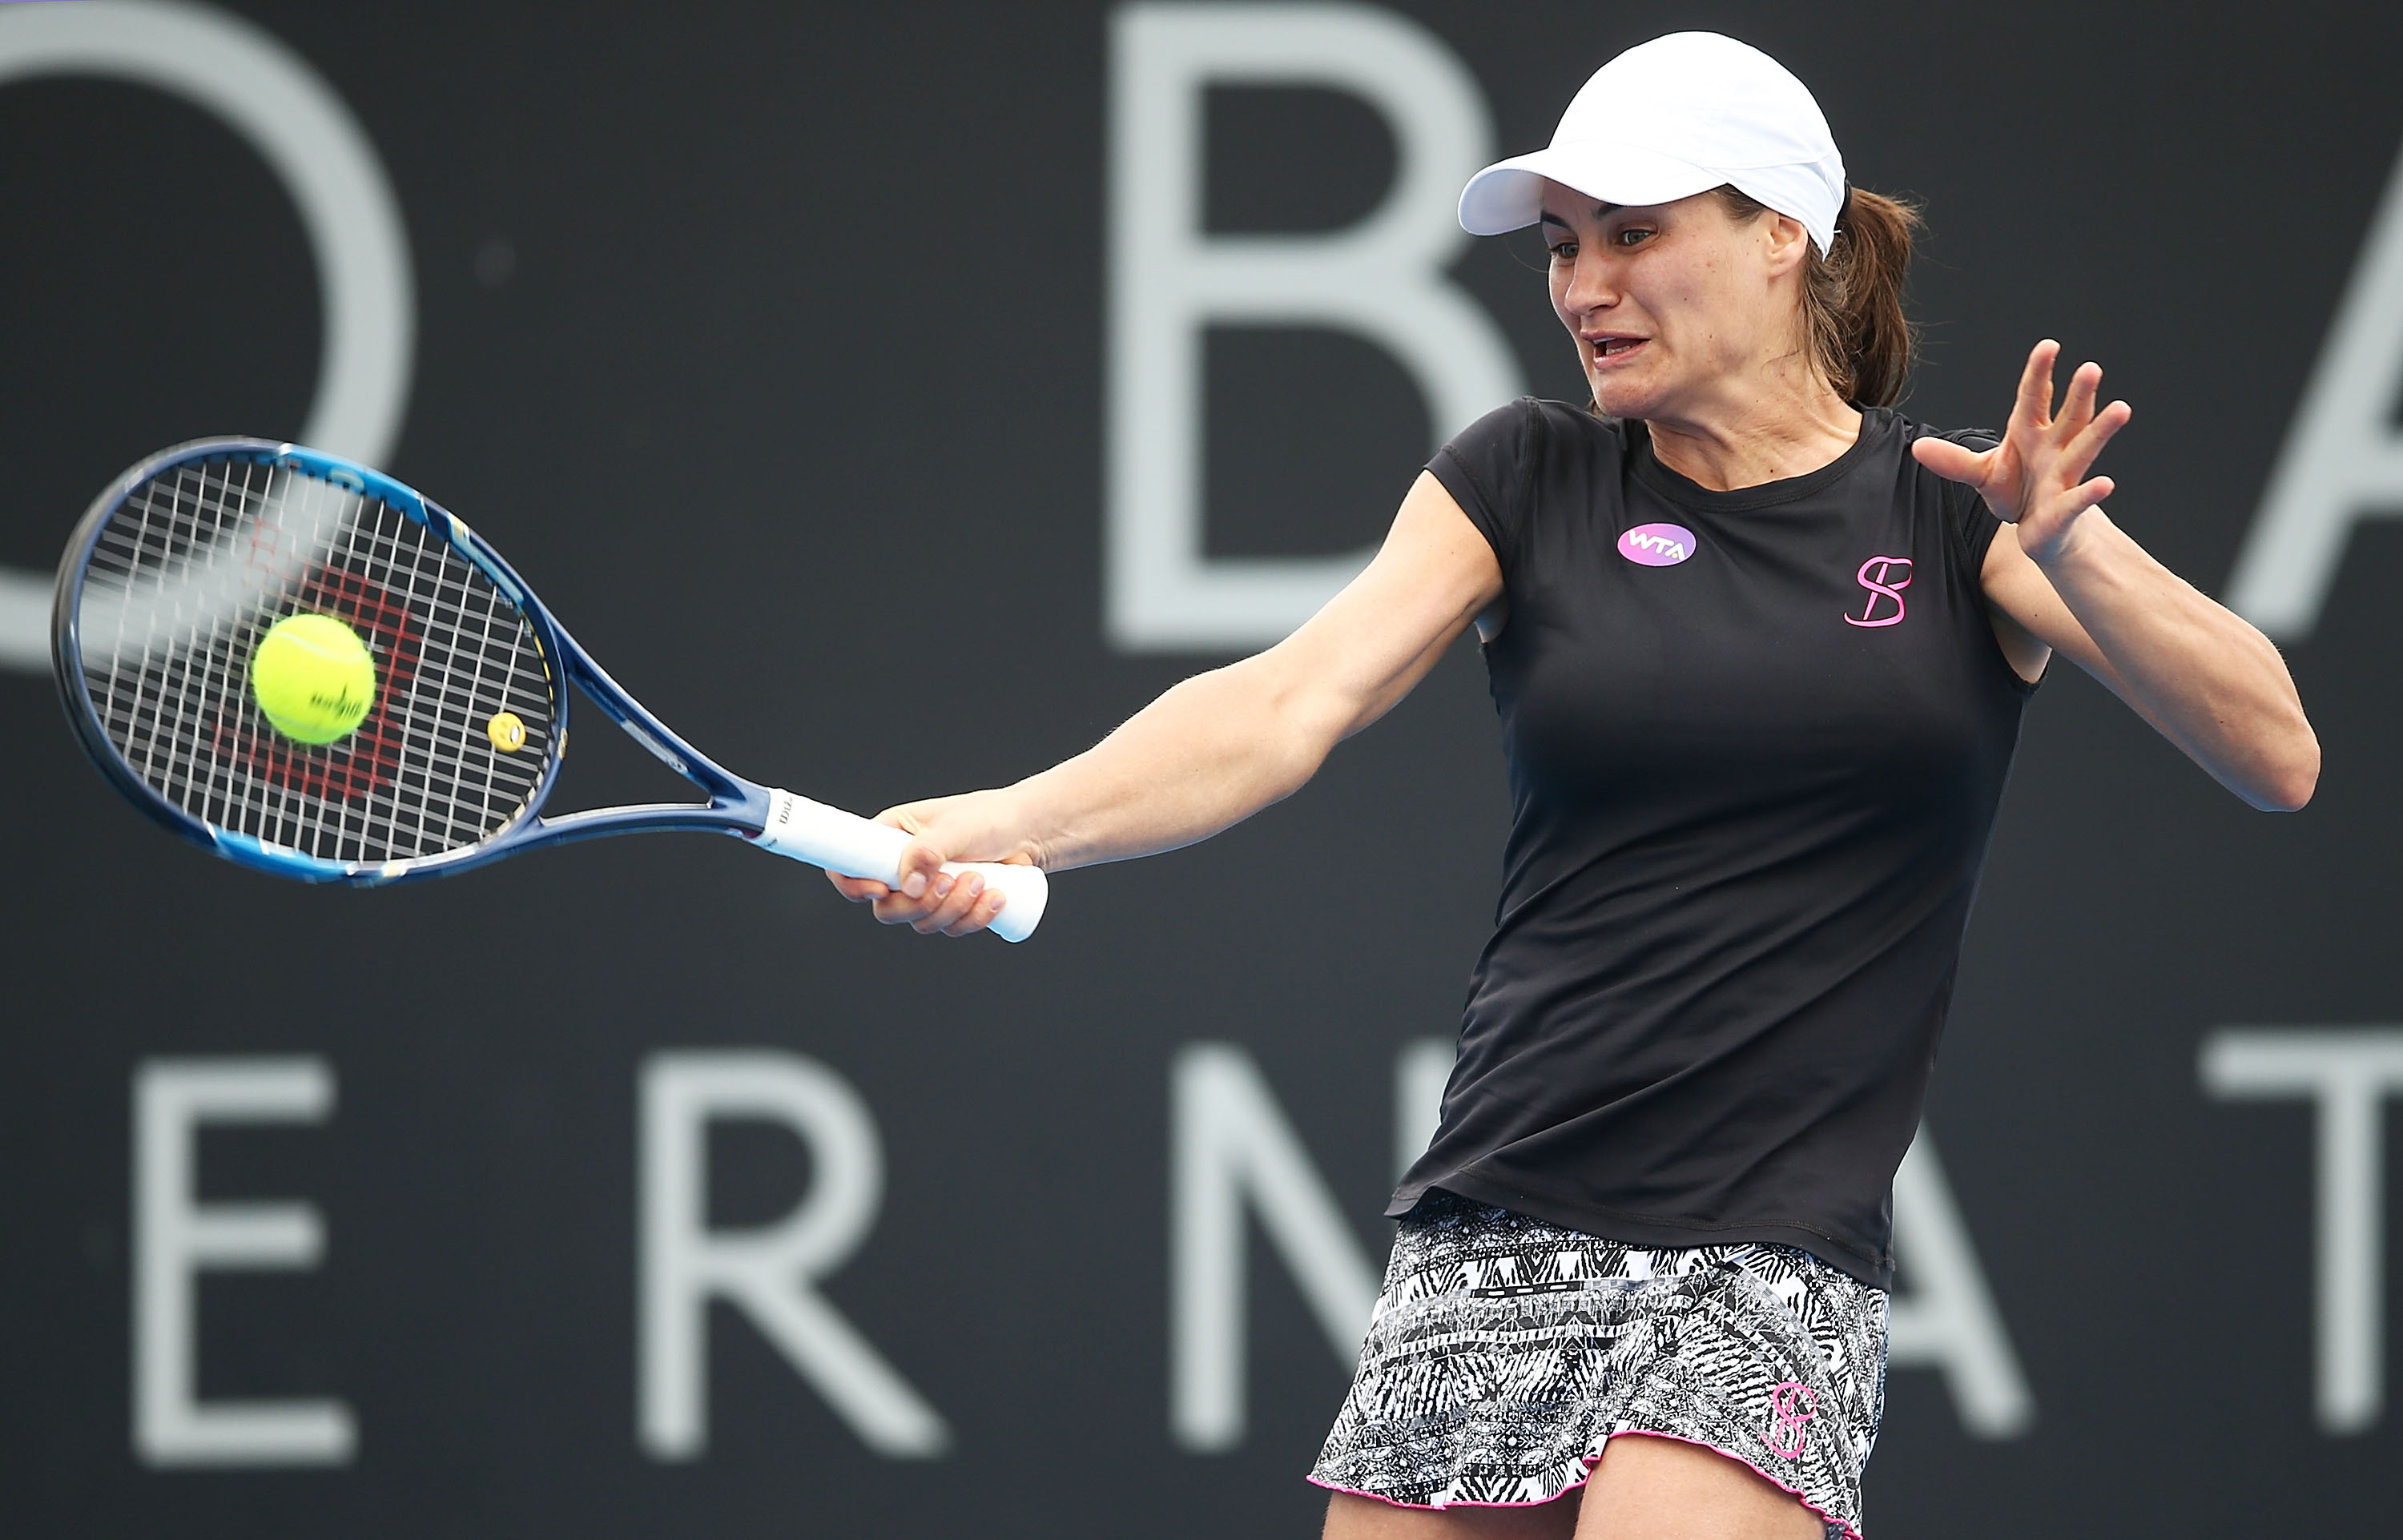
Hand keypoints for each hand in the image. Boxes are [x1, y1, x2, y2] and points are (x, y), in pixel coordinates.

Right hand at [823, 789, 1038, 937]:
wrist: (1028, 832)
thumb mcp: (956, 827)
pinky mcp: (952, 907)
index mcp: (889, 838)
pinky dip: (974, 919)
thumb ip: (928, 850)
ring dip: (953, 910)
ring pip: (922, 922)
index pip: (850, 865)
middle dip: (921, 905)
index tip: (880, 891)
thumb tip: (908, 886)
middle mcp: (902, 868)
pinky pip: (951, 928)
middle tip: (951, 881)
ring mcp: (927, 891)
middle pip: (887, 909)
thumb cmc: (989, 817)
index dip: (854, 885)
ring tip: (982, 879)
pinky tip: (996, 898)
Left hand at [1910, 339, 2131, 565]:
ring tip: (2121, 409)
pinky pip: (2078, 498)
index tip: (2048, 346)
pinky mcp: (2065, 507)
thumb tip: (1917, 447)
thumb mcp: (1981, 474)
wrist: (2037, 529)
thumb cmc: (2016, 491)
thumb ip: (1953, 461)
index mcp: (2030, 432)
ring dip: (2101, 429)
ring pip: (2084, 448)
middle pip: (2069, 415)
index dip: (2040, 373)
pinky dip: (2090, 493)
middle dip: (2080, 393)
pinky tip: (2106, 485)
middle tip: (2091, 368)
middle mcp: (2054, 448)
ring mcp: (2063, 476)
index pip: (2035, 397)